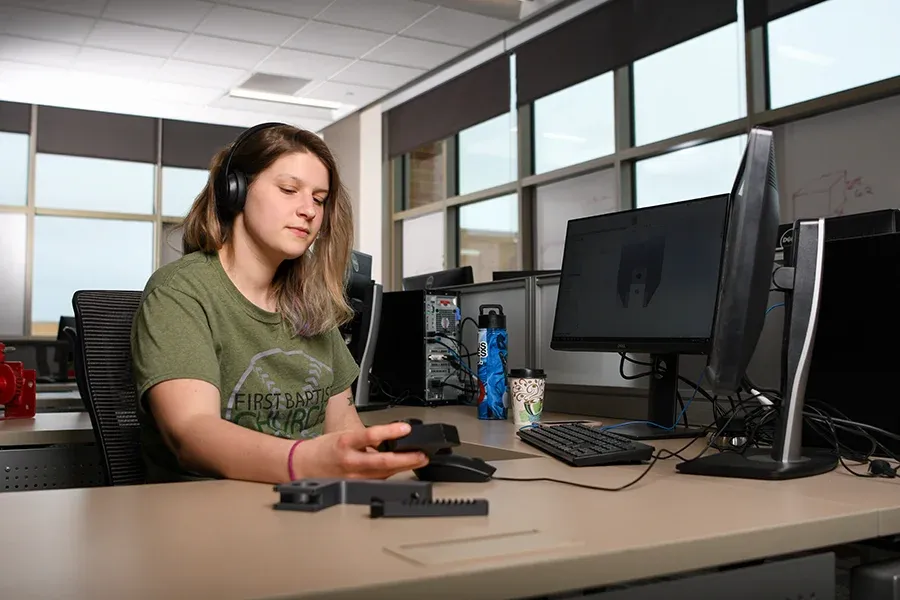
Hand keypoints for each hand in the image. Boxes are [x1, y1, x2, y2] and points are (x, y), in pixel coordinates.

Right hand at [295, 422, 428, 479]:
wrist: (304, 466)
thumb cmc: (325, 448)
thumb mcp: (345, 435)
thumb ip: (367, 438)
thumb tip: (390, 438)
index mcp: (346, 442)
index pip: (370, 436)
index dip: (390, 432)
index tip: (406, 429)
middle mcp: (350, 461)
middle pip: (383, 462)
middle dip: (406, 459)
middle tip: (422, 455)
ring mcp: (353, 477)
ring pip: (384, 474)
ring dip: (404, 468)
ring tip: (419, 460)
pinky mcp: (356, 486)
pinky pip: (377, 480)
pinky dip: (391, 474)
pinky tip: (401, 469)